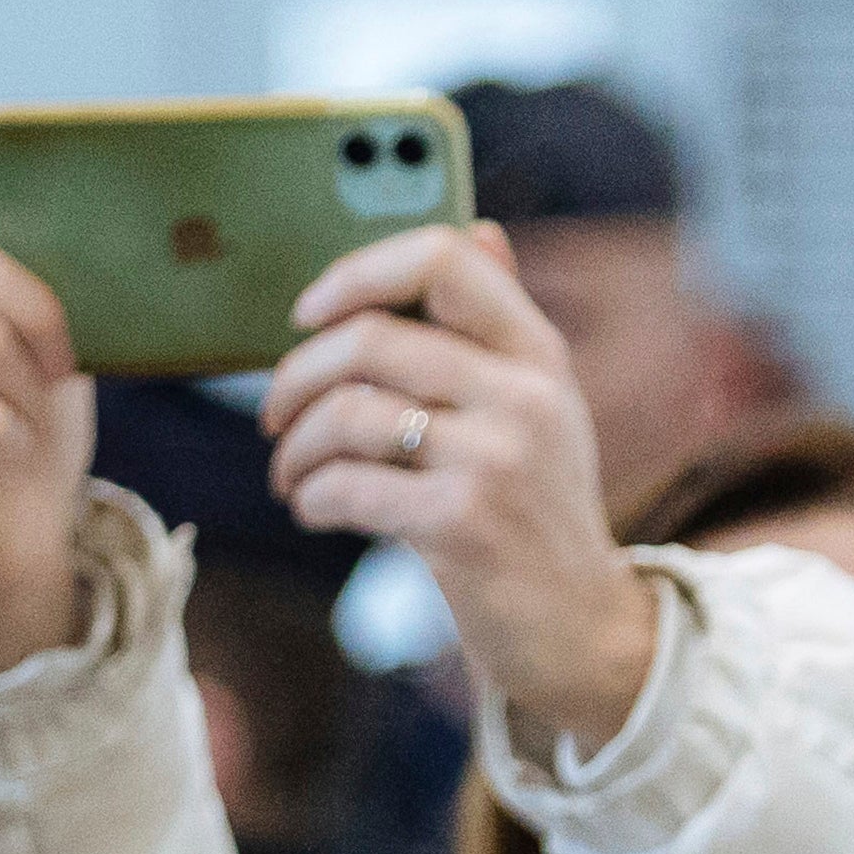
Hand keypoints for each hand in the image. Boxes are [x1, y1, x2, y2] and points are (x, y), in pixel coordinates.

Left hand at [268, 225, 660, 754]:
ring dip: (292, 448)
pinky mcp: (462, 523)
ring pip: (346, 413)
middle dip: (294, 377)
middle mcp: (525, 393)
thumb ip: (497, 326)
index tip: (308, 313)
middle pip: (369, 337)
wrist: (579, 626)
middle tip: (274, 416)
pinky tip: (314, 509)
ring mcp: (497, 457)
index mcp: (537, 350)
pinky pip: (346, 486)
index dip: (356, 273)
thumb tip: (477, 228)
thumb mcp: (537, 407)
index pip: (445, 258)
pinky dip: (310, 497)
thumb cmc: (535, 510)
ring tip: (291, 475)